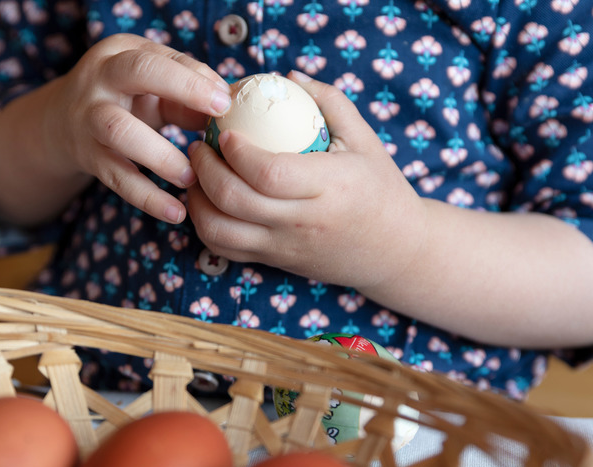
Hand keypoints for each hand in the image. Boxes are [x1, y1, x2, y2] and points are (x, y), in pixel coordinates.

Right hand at [40, 34, 230, 222]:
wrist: (61, 124)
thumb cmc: (126, 99)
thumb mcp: (154, 88)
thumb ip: (189, 96)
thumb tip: (234, 113)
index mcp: (120, 52)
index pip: (162, 55)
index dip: (195, 78)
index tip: (226, 102)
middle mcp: (99, 78)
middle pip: (138, 71)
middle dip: (183, 90)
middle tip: (216, 120)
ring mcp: (88, 118)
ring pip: (121, 131)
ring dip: (160, 155)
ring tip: (192, 177)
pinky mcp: (88, 157)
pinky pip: (117, 178)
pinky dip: (148, 198)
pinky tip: (176, 212)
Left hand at [187, 71, 423, 290]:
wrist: (396, 249)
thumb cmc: (380, 188)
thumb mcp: (364, 140)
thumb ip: (329, 102)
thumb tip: (289, 77)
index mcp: (329, 186)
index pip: (268, 173)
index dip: (236, 152)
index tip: (225, 131)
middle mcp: (303, 221)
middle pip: (235, 200)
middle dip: (205, 169)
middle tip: (198, 146)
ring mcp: (285, 246)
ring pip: (220, 231)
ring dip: (197, 200)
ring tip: (197, 174)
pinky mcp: (275, 262)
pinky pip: (225, 249)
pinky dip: (205, 226)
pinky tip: (207, 202)